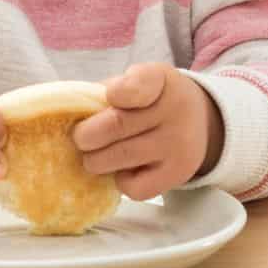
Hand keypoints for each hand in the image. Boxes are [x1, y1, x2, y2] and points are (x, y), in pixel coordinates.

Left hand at [70, 63, 224, 200]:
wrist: (201, 122)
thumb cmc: (153, 100)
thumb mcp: (138, 81)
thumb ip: (106, 92)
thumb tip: (67, 114)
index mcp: (160, 80)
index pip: (137, 85)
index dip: (117, 93)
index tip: (108, 97)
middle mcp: (174, 111)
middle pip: (117, 125)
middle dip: (87, 135)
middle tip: (80, 138)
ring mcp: (178, 145)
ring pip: (121, 157)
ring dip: (95, 160)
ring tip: (93, 156)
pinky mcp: (176, 175)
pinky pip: (134, 187)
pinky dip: (120, 181)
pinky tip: (123, 169)